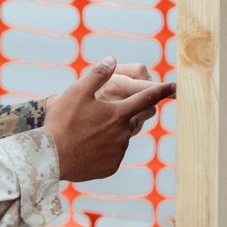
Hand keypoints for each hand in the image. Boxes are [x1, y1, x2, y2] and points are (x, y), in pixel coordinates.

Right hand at [44, 57, 175, 182]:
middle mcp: (123, 133)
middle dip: (122, 113)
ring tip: (87, 131)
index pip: (146, 98)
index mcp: (118, 113)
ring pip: (122, 137)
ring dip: (112, 131)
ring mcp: (118, 152)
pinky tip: (87, 146)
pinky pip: (113, 154)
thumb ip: (98, 74)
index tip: (175, 86)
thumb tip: (112, 59)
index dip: (162, 90)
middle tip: (100, 113)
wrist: (51, 156)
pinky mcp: (111, 167)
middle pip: (132, 119)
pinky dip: (105, 148)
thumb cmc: (63, 121)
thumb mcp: (77, 92)